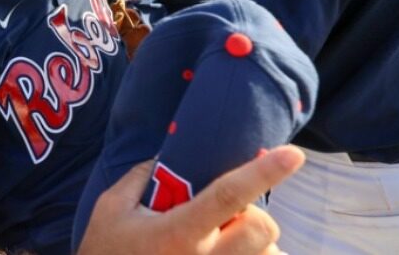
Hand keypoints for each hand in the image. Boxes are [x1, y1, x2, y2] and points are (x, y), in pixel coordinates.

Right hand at [78, 146, 304, 254]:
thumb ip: (144, 176)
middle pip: (262, 229)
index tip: (293, 153)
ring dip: (255, 245)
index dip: (262, 173)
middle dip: (254, 216)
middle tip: (228, 219)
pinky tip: (226, 253)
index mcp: (175, 233)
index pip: (226, 196)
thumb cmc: (105, 249)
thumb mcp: (112, 206)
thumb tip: (172, 156)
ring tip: (222, 245)